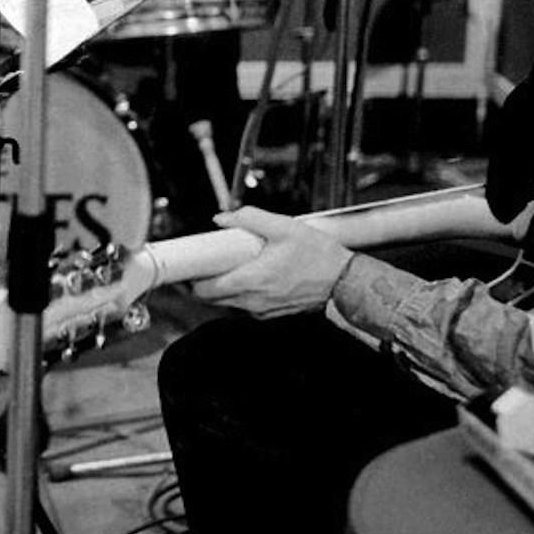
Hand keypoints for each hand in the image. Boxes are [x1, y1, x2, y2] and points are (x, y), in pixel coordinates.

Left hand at [188, 206, 353, 317]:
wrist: (345, 282)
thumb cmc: (318, 256)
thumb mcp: (284, 227)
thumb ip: (249, 218)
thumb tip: (223, 218)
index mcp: (251, 281)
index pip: (206, 290)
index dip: (191, 280)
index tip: (188, 268)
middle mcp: (253, 301)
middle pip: (213, 299)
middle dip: (204, 283)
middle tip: (207, 263)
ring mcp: (263, 311)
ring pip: (229, 303)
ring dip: (224, 287)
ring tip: (232, 265)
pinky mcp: (272, 314)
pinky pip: (247, 305)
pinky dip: (242, 292)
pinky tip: (253, 275)